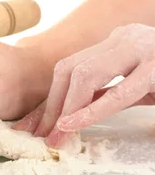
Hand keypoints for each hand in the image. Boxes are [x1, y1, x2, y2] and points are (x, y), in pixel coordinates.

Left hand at [13, 23, 154, 148]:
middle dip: (51, 105)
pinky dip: (93, 109)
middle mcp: (130, 38)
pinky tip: (72, 124)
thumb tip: (65, 117)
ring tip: (56, 137)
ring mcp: (147, 49)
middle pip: (71, 68)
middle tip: (38, 136)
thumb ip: (106, 94)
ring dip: (67, 108)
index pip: (71, 66)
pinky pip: (121, 91)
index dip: (49, 98)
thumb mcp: (138, 87)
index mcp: (121, 40)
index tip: (32, 126)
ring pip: (87, 74)